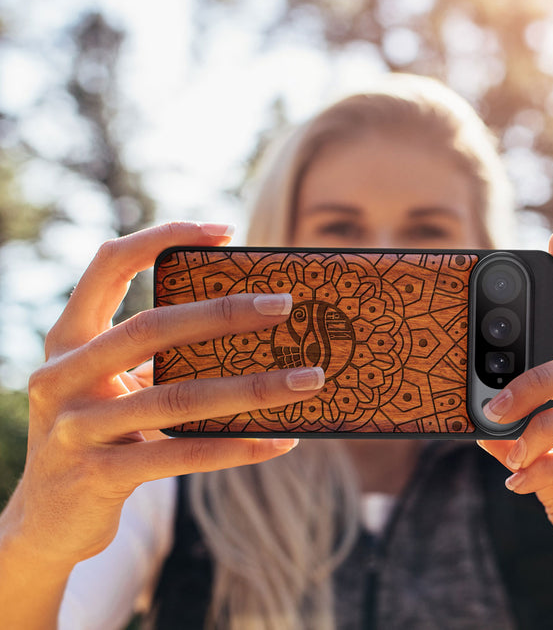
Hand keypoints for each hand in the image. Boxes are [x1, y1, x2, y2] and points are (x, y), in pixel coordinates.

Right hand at [2, 222, 323, 570]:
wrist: (46, 520)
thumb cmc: (99, 433)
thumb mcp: (112, 385)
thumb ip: (155, 356)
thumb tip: (249, 328)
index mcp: (69, 339)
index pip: (109, 265)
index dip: (162, 238)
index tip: (224, 231)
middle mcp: (62, 376)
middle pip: (151, 328)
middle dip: (224, 313)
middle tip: (285, 306)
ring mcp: (76, 428)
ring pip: (177, 397)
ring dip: (253, 387)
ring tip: (308, 380)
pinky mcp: (99, 476)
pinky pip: (182, 455)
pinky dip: (237, 447)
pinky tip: (280, 441)